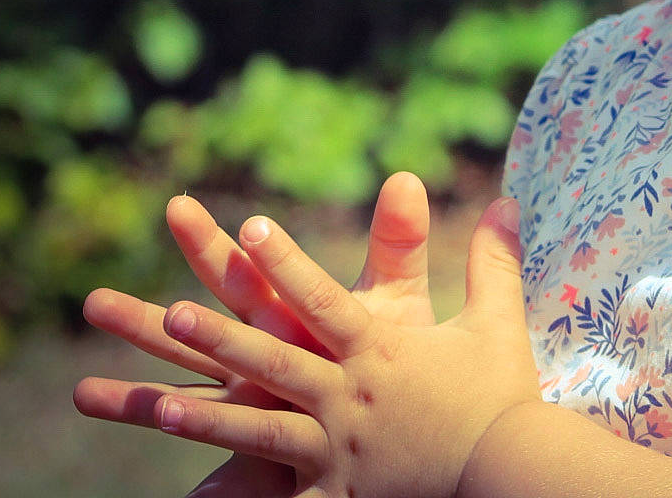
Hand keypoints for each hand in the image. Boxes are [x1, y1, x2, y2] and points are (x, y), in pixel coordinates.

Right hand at [74, 172, 436, 497]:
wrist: (402, 420)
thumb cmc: (394, 352)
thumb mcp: (398, 296)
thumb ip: (398, 240)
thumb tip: (407, 177)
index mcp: (285, 319)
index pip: (241, 275)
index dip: (211, 242)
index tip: (176, 206)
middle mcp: (254, 361)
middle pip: (192, 338)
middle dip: (144, 320)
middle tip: (92, 302)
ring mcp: (249, 412)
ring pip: (182, 405)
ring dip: (135, 402)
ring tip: (81, 395)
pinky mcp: (261, 461)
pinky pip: (223, 484)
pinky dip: (206, 495)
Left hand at [151, 196, 539, 497]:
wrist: (511, 473)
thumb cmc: (503, 396)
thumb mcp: (497, 321)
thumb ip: (493, 262)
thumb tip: (507, 202)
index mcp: (381, 350)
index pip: (324, 299)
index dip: (288, 261)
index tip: (253, 226)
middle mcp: (351, 395)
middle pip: (277, 360)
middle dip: (221, 338)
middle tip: (172, 314)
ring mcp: (340, 448)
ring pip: (264, 428)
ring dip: (208, 417)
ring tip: (159, 405)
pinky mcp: (341, 492)